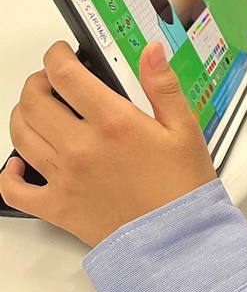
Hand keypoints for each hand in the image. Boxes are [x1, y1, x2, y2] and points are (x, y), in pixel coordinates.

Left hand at [0, 42, 215, 246]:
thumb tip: (150, 52)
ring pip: (19, 137)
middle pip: (34, 102)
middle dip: (36, 82)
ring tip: (35, 110)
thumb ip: (162, 86)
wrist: (177, 239)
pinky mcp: (57, 207)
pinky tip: (19, 163)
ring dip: (21, 115)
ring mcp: (64, 178)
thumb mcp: (184, 128)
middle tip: (48, 80)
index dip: (56, 57)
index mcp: (113, 123)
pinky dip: (9, 173)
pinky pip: (14, 189)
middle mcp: (81, 147)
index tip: (60, 53)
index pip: (65, 76)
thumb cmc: (183, 186)